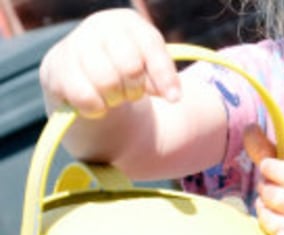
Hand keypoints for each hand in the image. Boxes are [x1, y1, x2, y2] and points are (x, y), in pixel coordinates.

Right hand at [39, 8, 180, 117]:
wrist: (83, 77)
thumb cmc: (125, 71)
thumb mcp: (149, 68)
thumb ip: (163, 78)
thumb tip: (173, 95)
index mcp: (127, 22)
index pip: (151, 47)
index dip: (165, 76)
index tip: (174, 99)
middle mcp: (98, 27)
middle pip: (130, 67)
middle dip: (135, 89)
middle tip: (131, 94)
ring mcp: (74, 44)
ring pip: (107, 82)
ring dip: (116, 99)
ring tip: (114, 97)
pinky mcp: (55, 68)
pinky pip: (84, 96)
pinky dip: (96, 108)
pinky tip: (97, 104)